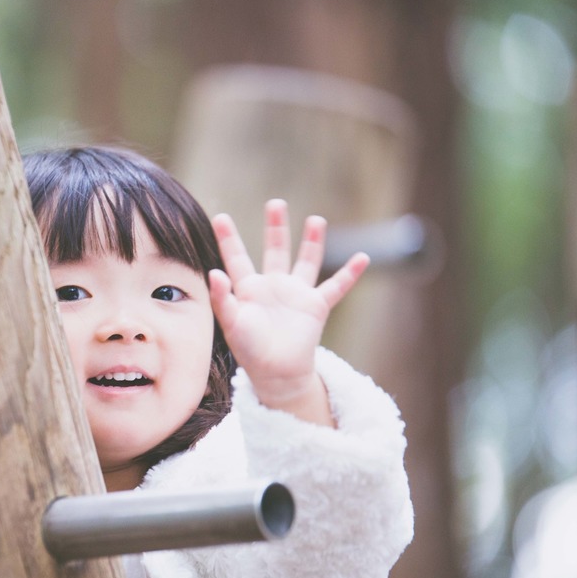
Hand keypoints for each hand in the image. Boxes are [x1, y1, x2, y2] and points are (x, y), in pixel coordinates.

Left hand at [208, 199, 368, 423]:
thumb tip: (213, 272)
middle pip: (275, 250)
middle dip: (276, 228)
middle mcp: (273, 286)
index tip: (221, 217)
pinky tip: (363, 257)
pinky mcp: (316, 306)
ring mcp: (296, 294)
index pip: (237, 258)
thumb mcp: (230, 324)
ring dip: (312, 242)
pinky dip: (350, 273)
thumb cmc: (249, 350)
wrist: (276, 374)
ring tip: (316, 220)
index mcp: (248, 289)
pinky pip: (336, 286)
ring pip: (306, 261)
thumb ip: (221, 298)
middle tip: (276, 203)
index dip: (229, 239)